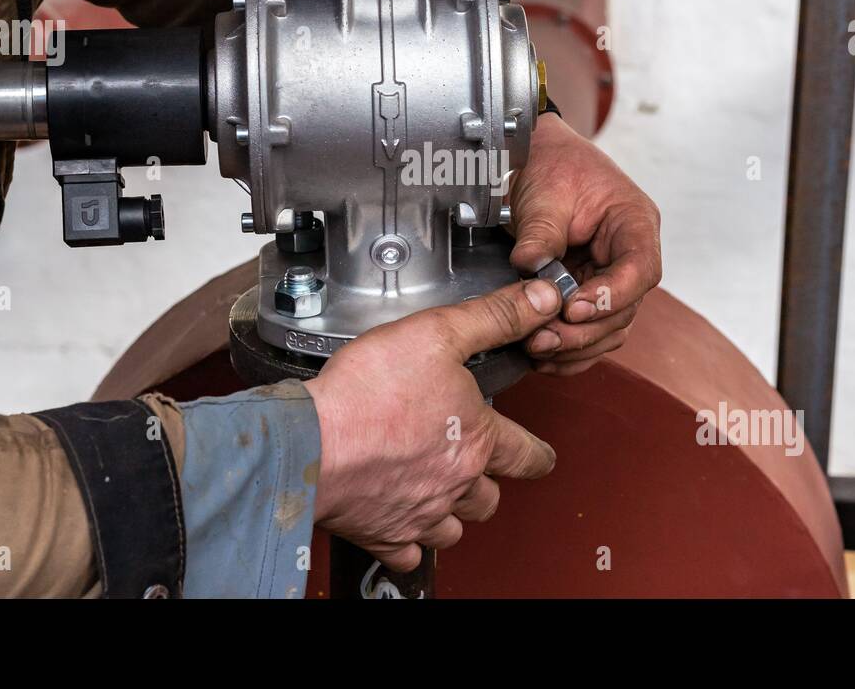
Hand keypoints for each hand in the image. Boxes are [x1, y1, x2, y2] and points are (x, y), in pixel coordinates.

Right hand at [305, 279, 560, 571]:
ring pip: (454, 529)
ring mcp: (421, 513)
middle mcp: (456, 483)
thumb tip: (542, 300)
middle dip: (487, 482)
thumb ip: (495, 318)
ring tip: (437, 489)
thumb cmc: (370, 391)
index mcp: (478, 439)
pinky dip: (409, 543)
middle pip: (490, 497)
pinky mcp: (383, 534)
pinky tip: (400, 523)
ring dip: (452, 513)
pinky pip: (410, 554)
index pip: (528, 454)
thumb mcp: (439, 332)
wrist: (311, 440)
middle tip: (475, 465)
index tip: (539, 455)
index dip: (537, 453)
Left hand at [509, 113, 661, 375]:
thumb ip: (540, 235)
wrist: (534, 161)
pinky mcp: (587, 294)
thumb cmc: (551, 166)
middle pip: (624, 308)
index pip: (641, 269)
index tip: (572, 308)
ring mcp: (609, 278)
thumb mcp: (544, 195)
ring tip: (535, 348)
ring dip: (574, 345)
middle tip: (542, 338)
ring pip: (608, 328)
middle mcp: (629, 255)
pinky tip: (541, 357)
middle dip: (584, 330)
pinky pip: (588, 332)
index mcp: (633, 223)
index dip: (611, 296)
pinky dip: (567, 349)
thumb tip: (530, 268)